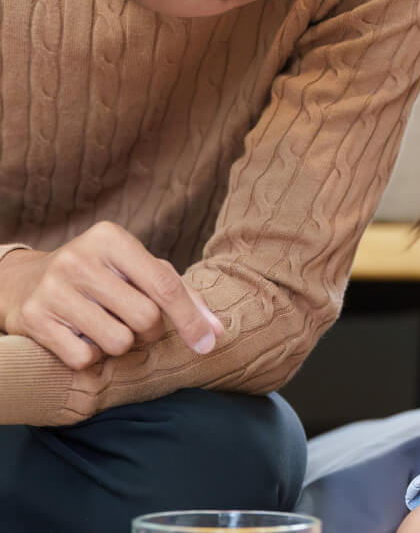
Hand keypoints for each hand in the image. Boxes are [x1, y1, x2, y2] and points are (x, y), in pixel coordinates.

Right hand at [0, 222, 223, 369]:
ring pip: (117, 343)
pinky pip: (84, 359)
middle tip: (134, 322)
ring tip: (105, 326)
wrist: (25, 281)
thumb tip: (216, 334)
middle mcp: (79, 259)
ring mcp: (53, 288)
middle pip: (145, 318)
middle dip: (149, 331)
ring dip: (119, 345)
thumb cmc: (103, 277)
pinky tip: (80, 336)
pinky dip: (90, 356)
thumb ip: (183, 297)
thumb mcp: (140, 272)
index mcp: (112, 238)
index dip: (190, 319)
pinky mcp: (33, 318)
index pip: (164, 285)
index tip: (207, 344)